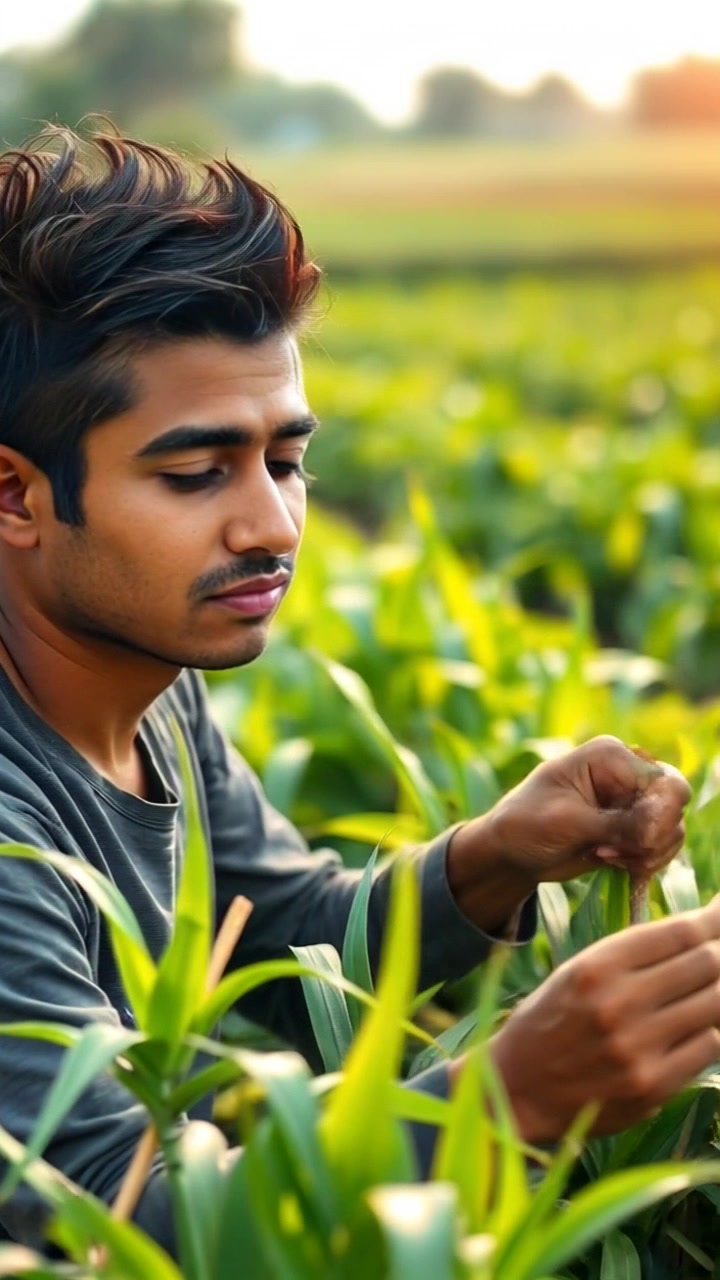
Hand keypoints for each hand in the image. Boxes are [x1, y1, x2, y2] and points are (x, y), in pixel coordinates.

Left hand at [448, 736, 690, 931]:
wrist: (509, 851)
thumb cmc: (525, 824)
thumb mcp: (567, 822)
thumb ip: (616, 824)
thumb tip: (659, 825)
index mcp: (610, 755)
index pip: (664, 782)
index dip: (658, 817)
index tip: (633, 843)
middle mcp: (626, 772)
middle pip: (674, 804)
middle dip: (653, 837)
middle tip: (613, 853)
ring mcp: (631, 800)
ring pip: (672, 828)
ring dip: (647, 852)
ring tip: (606, 855)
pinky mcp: (632, 827)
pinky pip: (662, 844)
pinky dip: (645, 859)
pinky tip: (612, 862)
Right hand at [484, 897, 719, 1141]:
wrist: (517, 1090)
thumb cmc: (551, 1022)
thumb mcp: (577, 973)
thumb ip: (633, 955)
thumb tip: (698, 934)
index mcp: (597, 966)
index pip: (679, 932)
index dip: (715, 918)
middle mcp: (618, 1003)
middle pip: (706, 963)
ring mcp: (637, 1047)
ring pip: (715, 1003)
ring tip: (713, 983)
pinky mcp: (652, 1086)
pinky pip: (709, 1046)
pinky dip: (712, 1030)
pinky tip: (701, 1024)